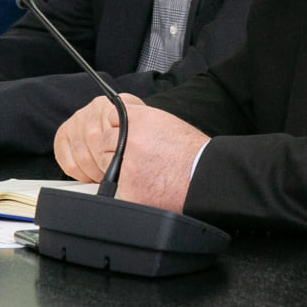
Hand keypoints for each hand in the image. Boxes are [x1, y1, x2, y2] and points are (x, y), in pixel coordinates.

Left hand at [52, 95, 206, 212]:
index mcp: (139, 120)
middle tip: (139, 156)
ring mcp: (126, 165)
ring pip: (103, 162)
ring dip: (116, 166)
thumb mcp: (163, 121)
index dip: (118, 128)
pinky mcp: (126, 189)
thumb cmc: (188, 150)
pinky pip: (112, 185)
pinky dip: (123, 185)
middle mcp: (130, 140)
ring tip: (143, 169)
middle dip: (115, 148)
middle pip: (103, 141)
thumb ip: (136, 119)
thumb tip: (114, 120)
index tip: (128, 135)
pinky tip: (143, 183)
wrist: (203, 176)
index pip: (108, 117)